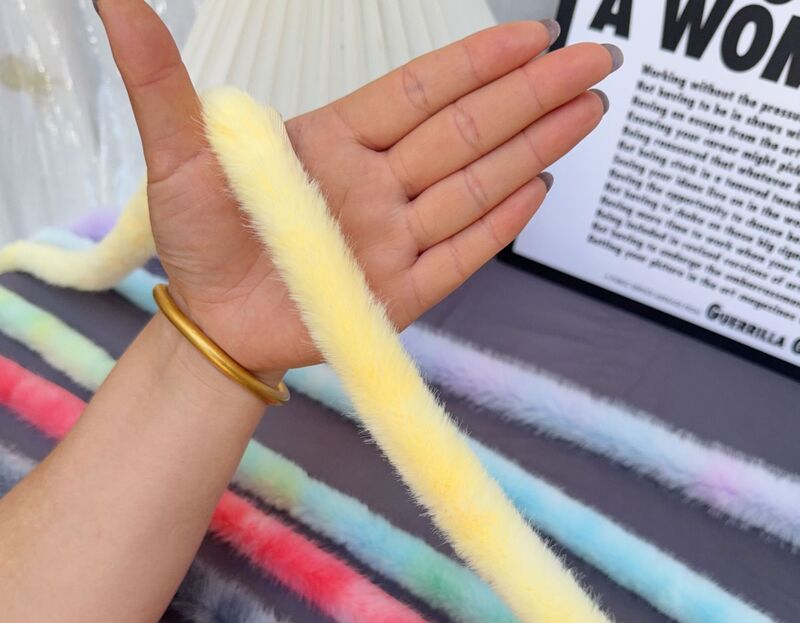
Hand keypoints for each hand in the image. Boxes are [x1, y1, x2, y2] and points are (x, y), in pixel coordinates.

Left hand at [98, 1, 618, 381]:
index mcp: (336, 144)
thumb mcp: (174, 157)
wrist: (212, 326)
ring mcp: (394, 241)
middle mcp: (377, 186)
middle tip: (597, 59)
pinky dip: (498, 224)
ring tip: (588, 111)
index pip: (422, 93)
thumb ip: (162, 82)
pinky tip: (539, 189)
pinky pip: (458, 255)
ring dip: (533, 148)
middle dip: (533, 95)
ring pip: (474, 186)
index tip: (535, 32)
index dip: (480, 61)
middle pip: (467, 132)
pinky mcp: (399, 295)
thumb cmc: (197, 242)